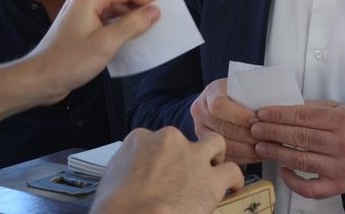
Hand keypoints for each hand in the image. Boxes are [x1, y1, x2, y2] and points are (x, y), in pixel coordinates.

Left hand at [27, 0, 160, 102]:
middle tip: (157, 13)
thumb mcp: (106, 44)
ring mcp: (82, 8)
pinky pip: (108, 10)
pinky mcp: (82, 21)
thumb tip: (155, 11)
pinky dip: (122, 17)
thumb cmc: (70, 62)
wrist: (40, 78)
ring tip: (148, 23)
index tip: (165, 12)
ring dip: (132, 6)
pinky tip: (131, 32)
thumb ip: (132, 25)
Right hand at [90, 127, 243, 213]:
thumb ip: (128, 168)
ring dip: (215, 156)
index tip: (157, 172)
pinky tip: (233, 188)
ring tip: (214, 171)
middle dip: (185, 153)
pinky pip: (232, 171)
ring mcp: (192, 156)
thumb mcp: (111, 177)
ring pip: (215, 144)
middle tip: (183, 173)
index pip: (152, 141)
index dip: (157, 158)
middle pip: (183, 140)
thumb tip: (135, 176)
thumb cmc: (116, 206)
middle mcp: (168, 139)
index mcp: (140, 139)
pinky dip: (234, 180)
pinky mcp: (211, 178)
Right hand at [190, 78, 260, 163]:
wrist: (232, 101)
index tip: (257, 120)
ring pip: (223, 144)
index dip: (239, 115)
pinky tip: (258, 155)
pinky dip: (244, 158)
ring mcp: (201, 130)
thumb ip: (254, 93)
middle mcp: (201, 112)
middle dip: (247, 135)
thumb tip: (270, 108)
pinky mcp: (208, 146)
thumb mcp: (247, 86)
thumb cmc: (244, 93)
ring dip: (247, 149)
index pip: (219, 105)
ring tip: (265, 147)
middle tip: (266, 138)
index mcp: (210, 93)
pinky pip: (226, 156)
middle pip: (222, 127)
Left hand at [252, 100, 344, 198]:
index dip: (279, 115)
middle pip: (299, 137)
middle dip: (273, 132)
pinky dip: (293, 181)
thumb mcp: (339, 108)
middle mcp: (344, 144)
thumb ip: (313, 108)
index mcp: (343, 121)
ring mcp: (340, 167)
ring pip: (300, 160)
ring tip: (261, 146)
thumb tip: (281, 108)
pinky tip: (282, 169)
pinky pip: (310, 188)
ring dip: (276, 152)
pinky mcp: (338, 185)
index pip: (303, 117)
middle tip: (256, 128)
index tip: (263, 114)